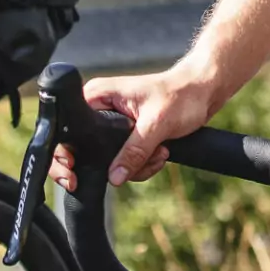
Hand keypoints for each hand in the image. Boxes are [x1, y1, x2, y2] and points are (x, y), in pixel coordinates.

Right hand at [49, 68, 215, 191]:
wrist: (205, 92)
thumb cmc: (182, 94)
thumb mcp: (155, 124)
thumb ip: (133, 151)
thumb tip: (114, 178)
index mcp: (98, 96)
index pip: (67, 129)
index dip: (64, 154)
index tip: (72, 174)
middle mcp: (101, 110)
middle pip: (84, 151)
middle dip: (114, 164)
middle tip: (130, 168)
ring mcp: (114, 126)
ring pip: (109, 162)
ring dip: (137, 165)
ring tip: (159, 149)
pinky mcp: (128, 137)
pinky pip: (126, 163)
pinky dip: (144, 165)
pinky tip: (162, 151)